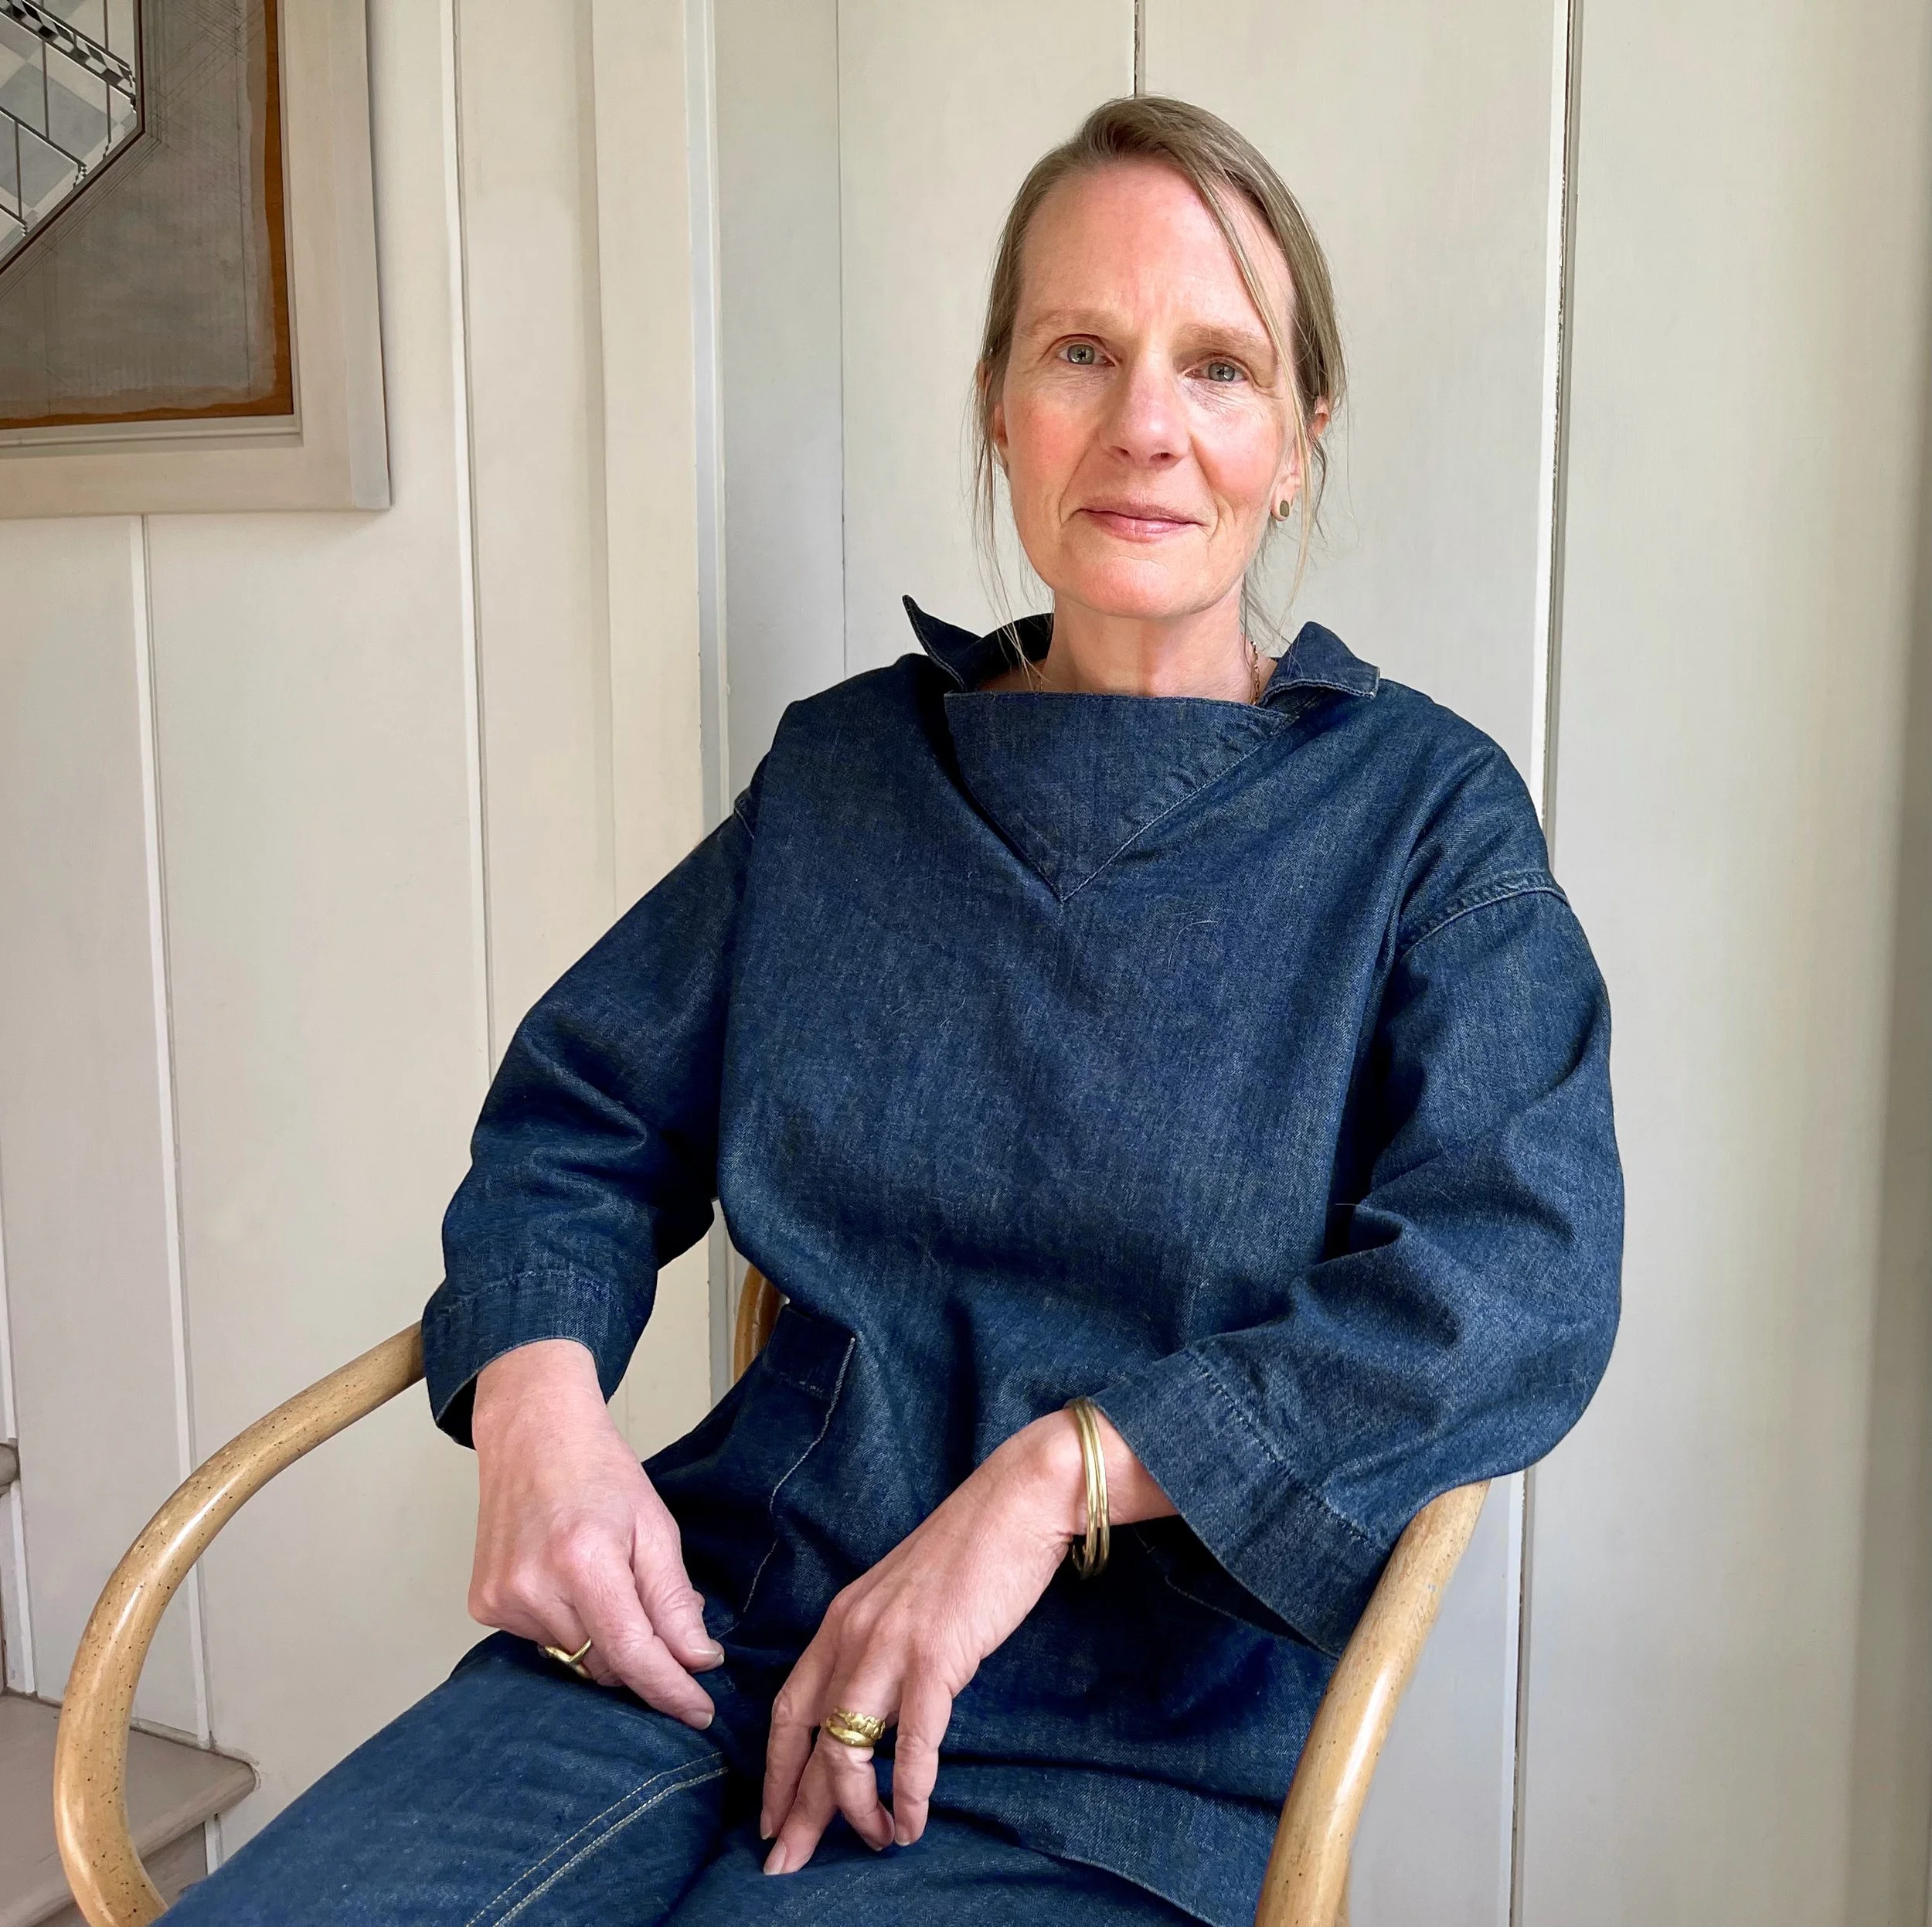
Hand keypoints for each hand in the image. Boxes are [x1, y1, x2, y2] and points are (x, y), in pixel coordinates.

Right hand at [468, 1338, 723, 1727]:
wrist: (532, 1435)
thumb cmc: (599, 1472)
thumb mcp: (655, 1526)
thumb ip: (674, 1599)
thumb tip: (698, 1662)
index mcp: (584, 1561)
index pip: (634, 1655)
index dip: (670, 1690)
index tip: (700, 1713)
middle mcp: (534, 1587)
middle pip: (606, 1664)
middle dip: (641, 1654)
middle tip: (652, 1607)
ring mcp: (502, 1600)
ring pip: (574, 1659)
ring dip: (601, 1638)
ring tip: (601, 1578)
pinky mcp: (483, 1606)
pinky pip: (542, 1643)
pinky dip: (566, 1626)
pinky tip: (566, 1581)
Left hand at [759, 1406, 1172, 1872]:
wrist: (1018, 1501)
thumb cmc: (972, 1550)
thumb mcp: (905, 1597)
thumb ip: (881, 1643)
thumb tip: (879, 1704)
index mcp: (843, 1618)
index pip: (789, 1708)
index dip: (774, 1770)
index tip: (770, 1818)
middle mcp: (853, 1633)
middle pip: (807, 1740)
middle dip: (795, 1811)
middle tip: (784, 1866)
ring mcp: (892, 1645)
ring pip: (847, 1749)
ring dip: (857, 1811)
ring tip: (876, 1844)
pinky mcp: (937, 1657)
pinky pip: (912, 1744)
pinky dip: (908, 1792)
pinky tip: (910, 1823)